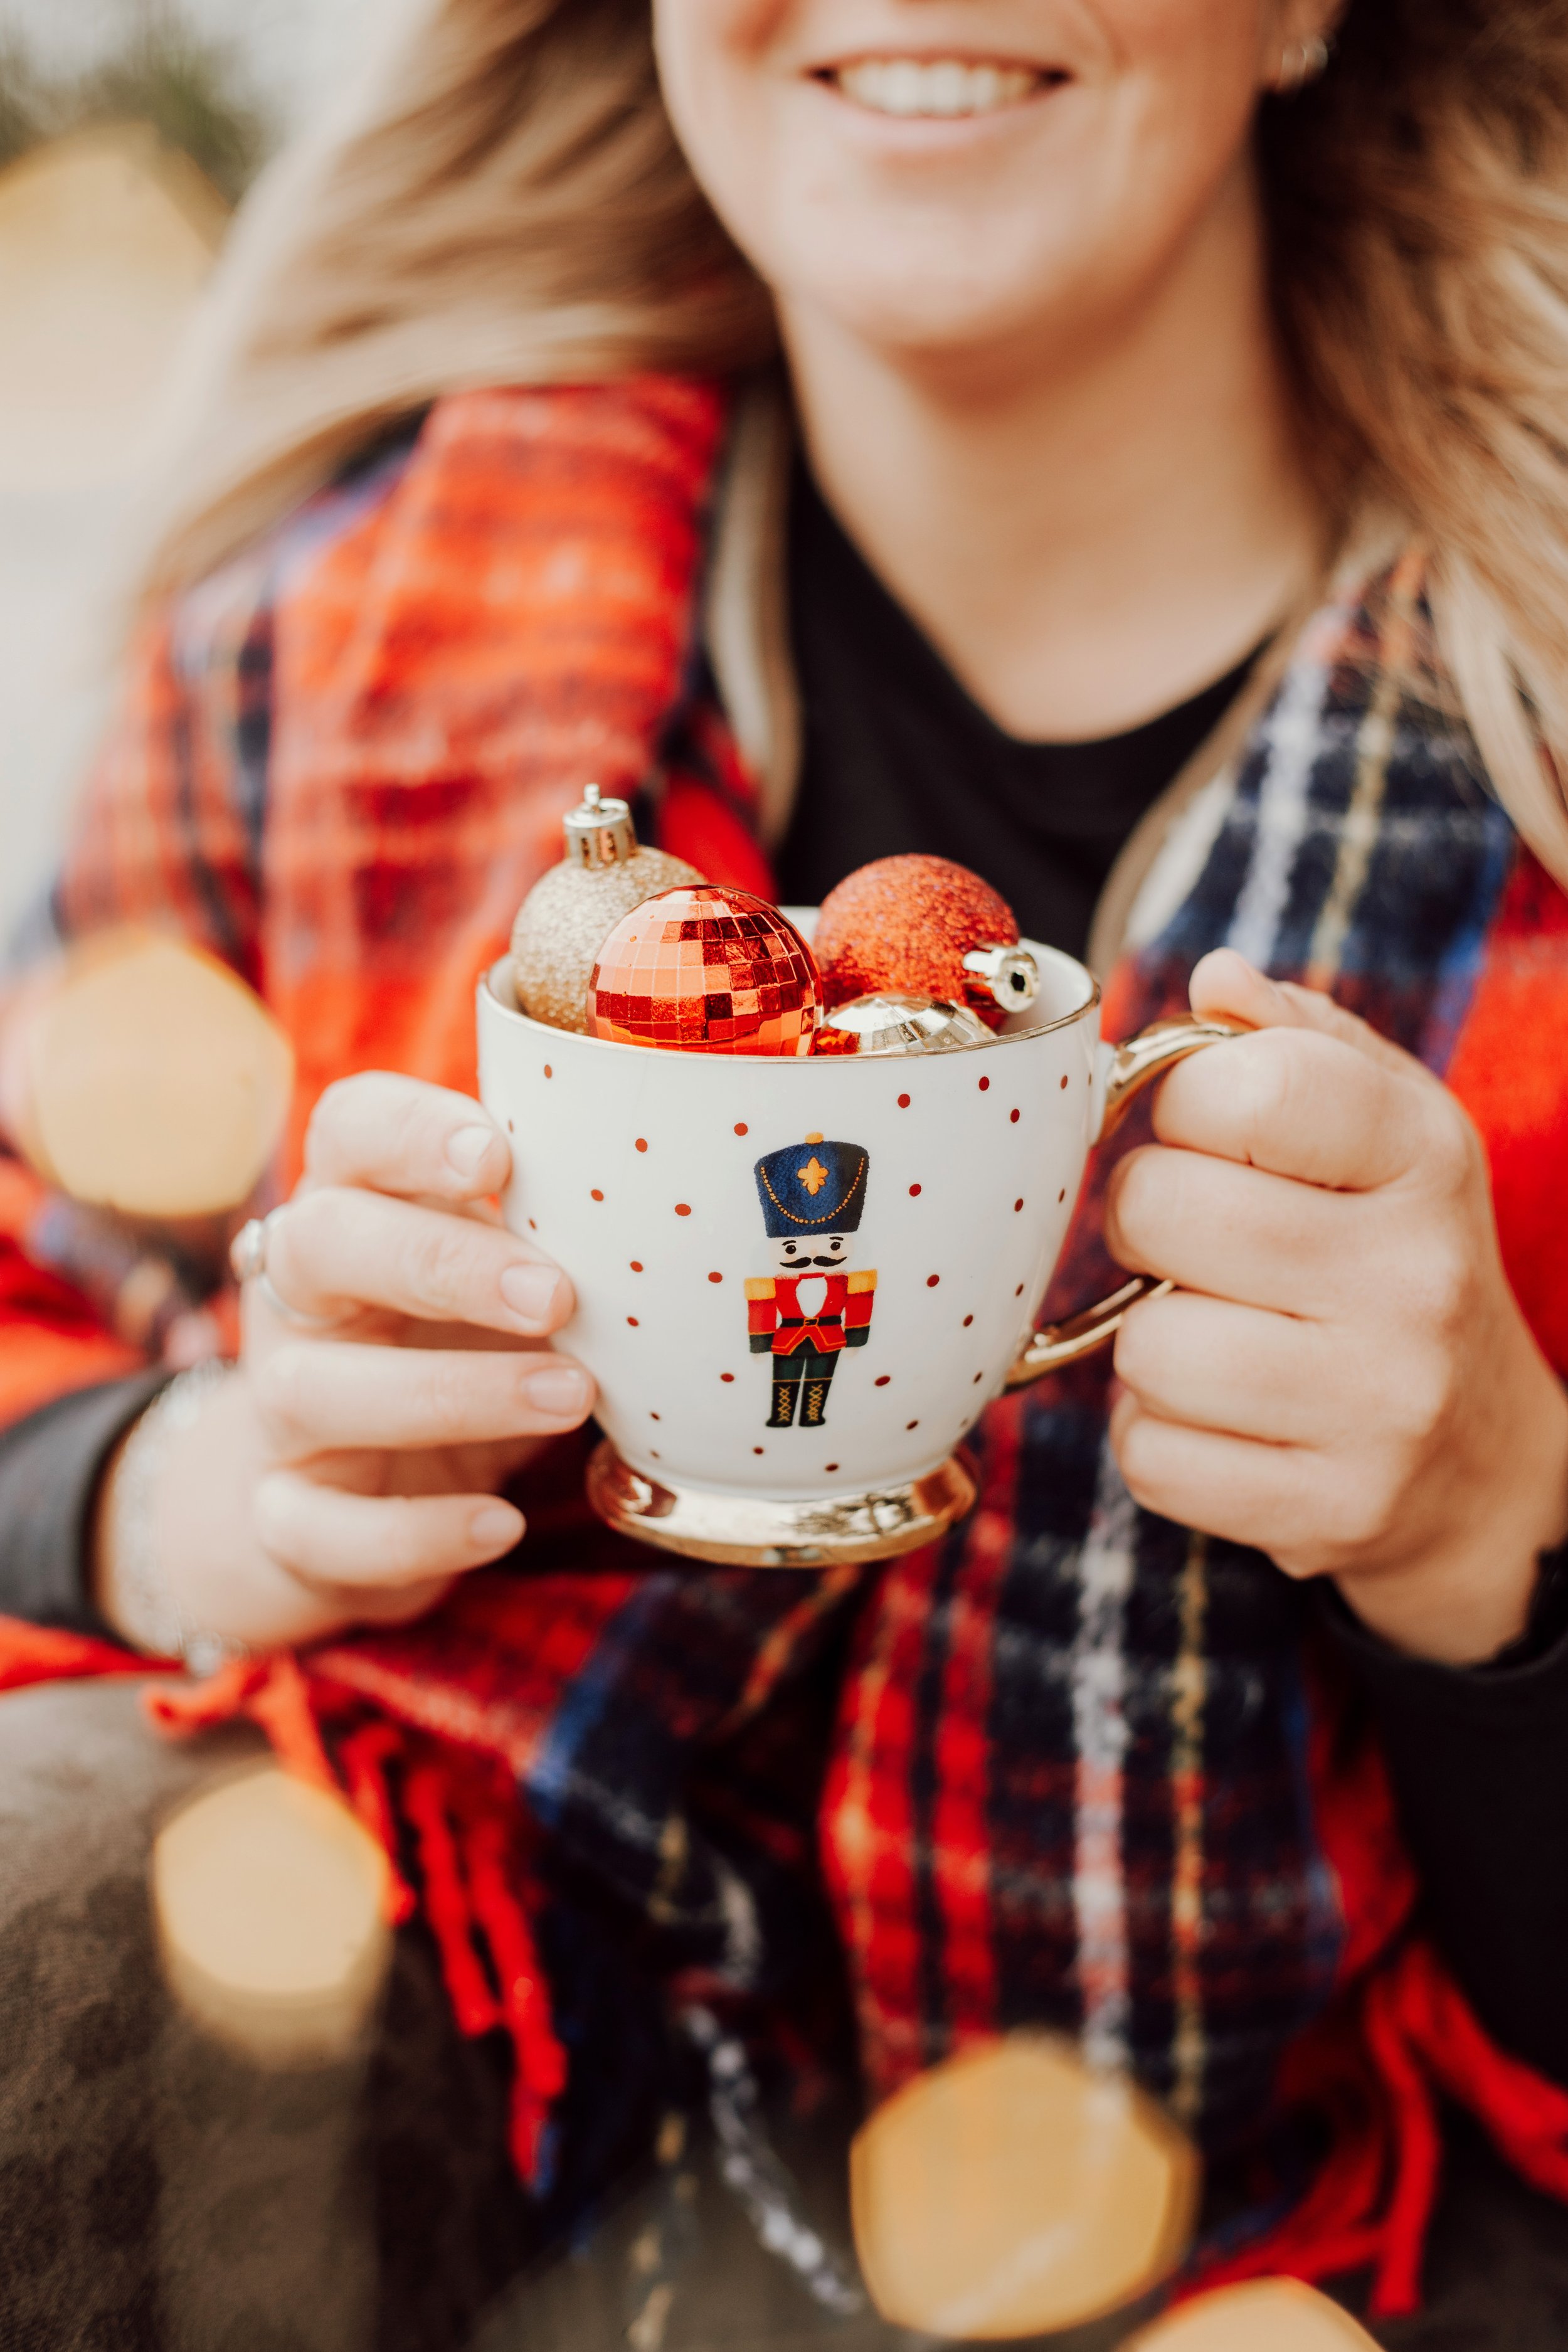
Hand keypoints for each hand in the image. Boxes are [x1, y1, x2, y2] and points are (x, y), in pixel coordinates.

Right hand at [95, 1074, 595, 1651]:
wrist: (348, 1493)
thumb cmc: (453, 1346)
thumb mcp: (497, 1275)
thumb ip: (552, 1234)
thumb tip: (680, 1215)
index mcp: (355, 1208)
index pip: (349, 1130)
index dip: (409, 1132)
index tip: (497, 1157)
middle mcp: (300, 1298)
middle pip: (320, 1242)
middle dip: (438, 1261)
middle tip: (557, 1296)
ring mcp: (281, 1408)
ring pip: (315, 1389)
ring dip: (451, 1396)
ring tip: (571, 1400)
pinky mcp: (286, 1516)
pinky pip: (321, 1529)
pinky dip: (415, 1532)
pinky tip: (501, 1524)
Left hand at [1105, 951, 1567, 1664]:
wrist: (1483, 1462)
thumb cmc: (1391, 1260)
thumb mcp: (1381, 1132)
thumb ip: (1294, 1042)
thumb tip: (1215, 981)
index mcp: (1422, 1157)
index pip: (1250, 1086)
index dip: (1181, 1102)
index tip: (1202, 1132)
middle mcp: (1414, 1278)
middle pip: (1162, 1212)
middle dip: (1145, 1223)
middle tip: (1190, 1244)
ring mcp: (1381, 1405)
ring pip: (1147, 1349)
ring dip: (1148, 1344)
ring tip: (1212, 1333)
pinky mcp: (1331, 1510)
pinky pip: (1150, 1457)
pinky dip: (1157, 1438)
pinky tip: (1219, 1418)